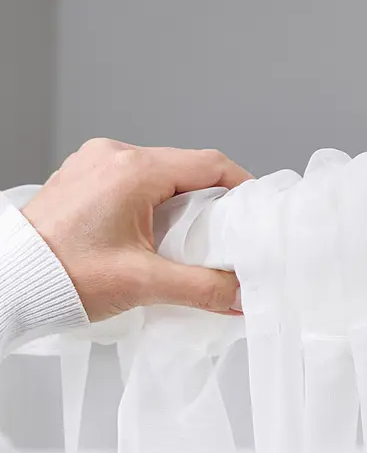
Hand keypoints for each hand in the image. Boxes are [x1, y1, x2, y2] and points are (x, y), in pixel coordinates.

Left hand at [22, 137, 251, 320]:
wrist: (9, 281)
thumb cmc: (61, 273)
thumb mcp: (144, 284)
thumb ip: (202, 289)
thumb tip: (240, 295)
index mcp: (132, 170)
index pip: (210, 164)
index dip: (242, 188)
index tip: (256, 215)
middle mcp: (113, 157)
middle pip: (187, 169)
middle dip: (214, 204)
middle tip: (227, 239)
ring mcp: (95, 165)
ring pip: (161, 176)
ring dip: (183, 206)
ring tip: (191, 244)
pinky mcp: (84, 180)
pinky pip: (135, 183)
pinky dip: (156, 207)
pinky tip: (157, 239)